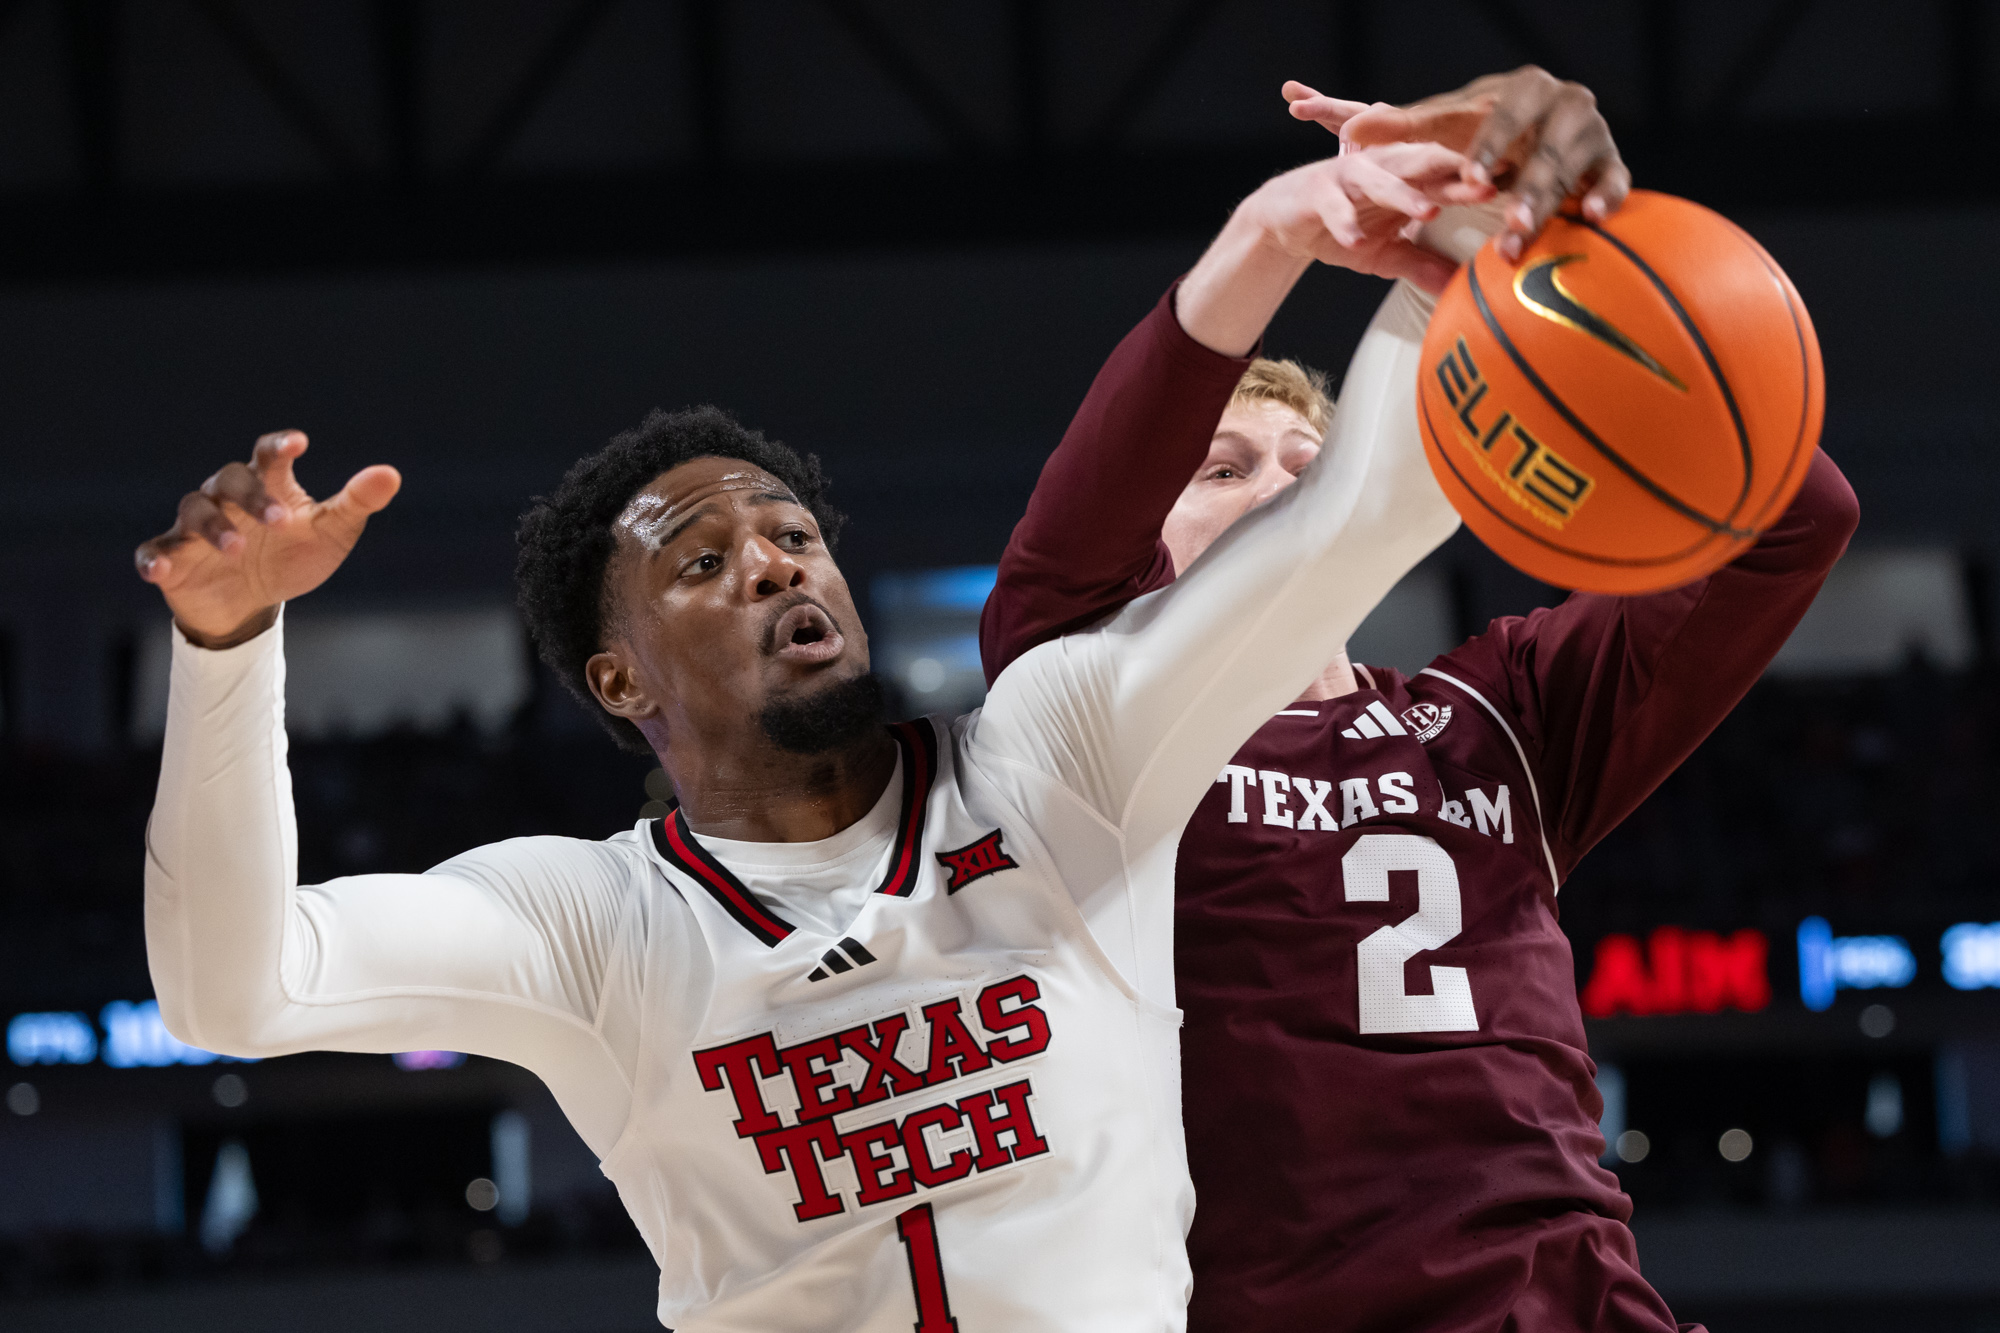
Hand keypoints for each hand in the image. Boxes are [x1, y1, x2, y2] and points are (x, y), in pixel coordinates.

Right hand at [134, 431, 400, 647]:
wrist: (254, 604)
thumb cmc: (293, 557)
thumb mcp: (332, 533)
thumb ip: (357, 503)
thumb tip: (391, 474)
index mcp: (267, 486)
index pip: (268, 455)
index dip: (279, 447)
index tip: (297, 444)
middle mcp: (227, 499)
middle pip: (229, 479)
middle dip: (252, 498)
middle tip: (279, 523)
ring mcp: (195, 527)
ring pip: (194, 510)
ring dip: (214, 528)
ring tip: (238, 551)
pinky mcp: (172, 558)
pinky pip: (154, 550)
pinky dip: (154, 557)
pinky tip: (159, 569)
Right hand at [1239, 142, 1495, 292]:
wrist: (1283, 219)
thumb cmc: (1343, 226)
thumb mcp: (1385, 253)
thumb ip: (1421, 264)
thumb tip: (1457, 291)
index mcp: (1408, 180)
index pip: (1451, 178)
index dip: (1480, 184)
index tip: (1515, 194)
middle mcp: (1384, 169)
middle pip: (1425, 165)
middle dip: (1455, 172)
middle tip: (1486, 184)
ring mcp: (1350, 177)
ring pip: (1381, 180)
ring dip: (1404, 195)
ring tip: (1428, 212)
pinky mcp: (1317, 191)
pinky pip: (1334, 207)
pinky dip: (1345, 223)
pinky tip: (1357, 241)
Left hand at [1284, 67, 1630, 260]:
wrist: (1539, 136)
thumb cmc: (1483, 132)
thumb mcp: (1444, 128)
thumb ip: (1402, 128)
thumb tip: (1349, 135)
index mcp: (1523, 88)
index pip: (1505, 115)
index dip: (1489, 146)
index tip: (1471, 177)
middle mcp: (1564, 103)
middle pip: (1544, 147)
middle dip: (1526, 185)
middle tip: (1506, 221)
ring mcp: (1593, 133)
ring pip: (1573, 169)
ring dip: (1551, 202)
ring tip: (1526, 232)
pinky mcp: (1612, 162)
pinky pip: (1616, 180)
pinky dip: (1606, 196)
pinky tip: (1589, 217)